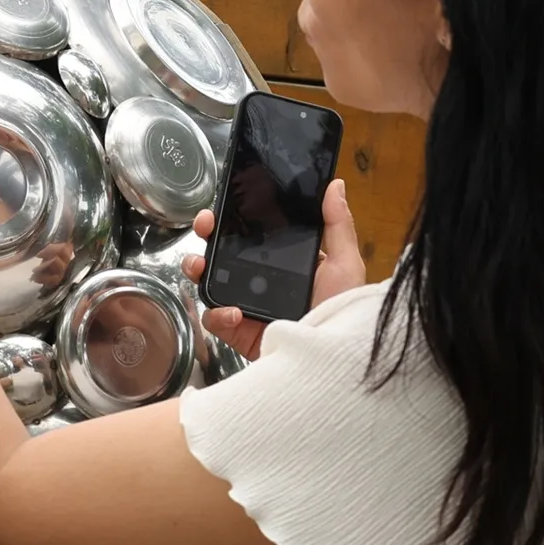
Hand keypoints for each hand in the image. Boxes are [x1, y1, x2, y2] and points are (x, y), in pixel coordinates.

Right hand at [181, 179, 364, 358]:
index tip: (225, 205)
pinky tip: (234, 312)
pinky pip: (215, 318)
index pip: (252, 235)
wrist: (330, 358)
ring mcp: (246, 307)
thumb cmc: (343, 311)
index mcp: (284, 263)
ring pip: (210, 282)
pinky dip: (218, 314)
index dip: (235, 218)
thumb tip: (335, 186)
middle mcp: (261, 282)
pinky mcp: (238, 332)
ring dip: (199, 269)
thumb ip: (337, 224)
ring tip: (199, 265)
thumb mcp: (344, 263)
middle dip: (207, 236)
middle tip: (205, 226)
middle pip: (223, 253)